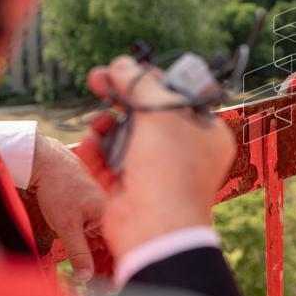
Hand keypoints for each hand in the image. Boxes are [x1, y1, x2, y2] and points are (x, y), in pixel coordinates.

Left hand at [30, 134, 106, 281]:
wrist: (46, 163)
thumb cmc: (58, 188)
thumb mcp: (66, 226)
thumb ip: (78, 252)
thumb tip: (87, 276)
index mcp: (107, 214)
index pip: (114, 247)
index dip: (113, 268)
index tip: (110, 285)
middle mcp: (106, 211)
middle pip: (109, 244)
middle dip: (105, 266)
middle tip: (101, 286)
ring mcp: (97, 209)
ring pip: (101, 239)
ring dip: (97, 258)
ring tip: (94, 278)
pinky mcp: (87, 208)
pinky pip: (93, 232)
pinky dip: (90, 246)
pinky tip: (87, 259)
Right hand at [81, 56, 236, 259]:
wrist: (154, 230)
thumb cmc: (171, 170)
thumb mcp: (161, 115)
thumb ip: (141, 85)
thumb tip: (121, 65)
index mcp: (205, 132)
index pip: (177, 95)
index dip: (149, 79)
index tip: (125, 67)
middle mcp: (184, 150)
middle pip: (147, 113)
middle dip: (120, 95)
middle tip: (96, 78)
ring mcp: (156, 169)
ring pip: (125, 134)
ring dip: (107, 124)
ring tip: (97, 123)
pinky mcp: (130, 186)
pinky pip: (110, 159)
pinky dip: (97, 149)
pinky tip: (90, 142)